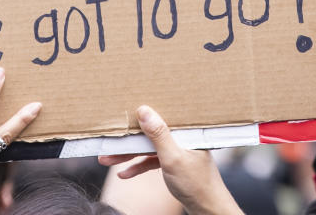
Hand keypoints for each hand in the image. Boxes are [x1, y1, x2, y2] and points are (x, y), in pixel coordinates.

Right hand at [99, 105, 242, 214]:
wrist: (209, 210)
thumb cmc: (197, 185)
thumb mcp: (173, 158)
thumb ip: (158, 135)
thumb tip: (144, 110)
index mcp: (186, 130)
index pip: (160, 116)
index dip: (139, 114)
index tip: (120, 114)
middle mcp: (181, 137)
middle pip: (149, 133)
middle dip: (127, 140)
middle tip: (108, 141)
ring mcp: (177, 151)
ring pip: (147, 148)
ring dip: (127, 155)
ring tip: (106, 159)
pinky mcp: (173, 164)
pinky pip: (151, 161)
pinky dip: (138, 167)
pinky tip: (124, 173)